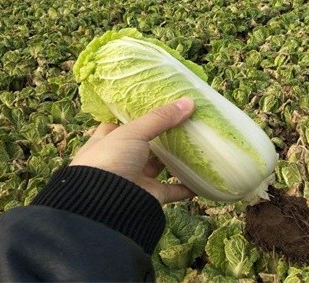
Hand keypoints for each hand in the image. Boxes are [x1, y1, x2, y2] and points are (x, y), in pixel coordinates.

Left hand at [71, 98, 195, 203]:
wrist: (107, 205)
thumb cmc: (110, 160)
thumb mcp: (132, 132)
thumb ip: (160, 118)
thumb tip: (188, 102)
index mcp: (105, 142)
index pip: (117, 125)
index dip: (133, 116)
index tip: (154, 105)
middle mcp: (119, 160)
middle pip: (142, 144)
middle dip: (159, 135)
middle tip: (182, 120)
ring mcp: (135, 178)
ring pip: (158, 166)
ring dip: (174, 158)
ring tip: (195, 142)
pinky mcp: (150, 195)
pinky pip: (173, 189)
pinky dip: (187, 186)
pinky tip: (202, 177)